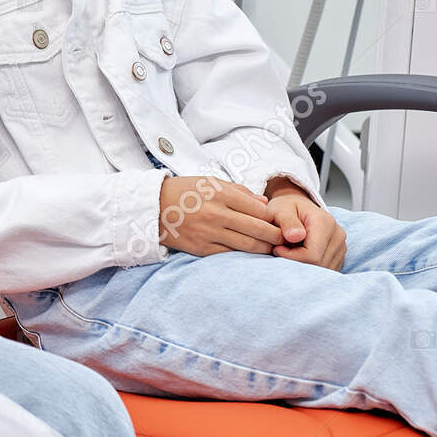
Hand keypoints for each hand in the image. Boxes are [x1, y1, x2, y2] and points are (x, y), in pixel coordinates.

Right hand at [158, 176, 284, 256]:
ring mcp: (208, 232)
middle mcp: (216, 214)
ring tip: (271, 248)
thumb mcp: (210, 182)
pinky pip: (230, 254)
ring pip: (248, 245)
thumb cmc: (183, 191)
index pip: (259, 210)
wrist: (151, 206)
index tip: (281, 222)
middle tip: (285, 239)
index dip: (274, 218)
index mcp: (221, 194)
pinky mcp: (201, 248)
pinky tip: (250, 253)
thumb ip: (239, 191)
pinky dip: (243, 254)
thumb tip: (263, 203)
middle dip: (276, 236)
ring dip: (264, 249)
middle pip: (259, 229)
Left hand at [266, 180, 345, 269]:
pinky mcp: (339, 255)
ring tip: (290, 249)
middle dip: (296, 261)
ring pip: (323, 269)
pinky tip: (299, 253)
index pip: (312, 254)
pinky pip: (325, 269)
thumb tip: (295, 236)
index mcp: (325, 222)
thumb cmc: (287, 208)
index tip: (277, 248)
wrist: (296, 208)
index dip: (292, 256)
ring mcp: (341, 246)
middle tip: (281, 249)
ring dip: (303, 264)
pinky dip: (310, 266)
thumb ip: (286, 222)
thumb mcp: (280, 210)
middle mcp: (338, 234)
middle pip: (319, 264)